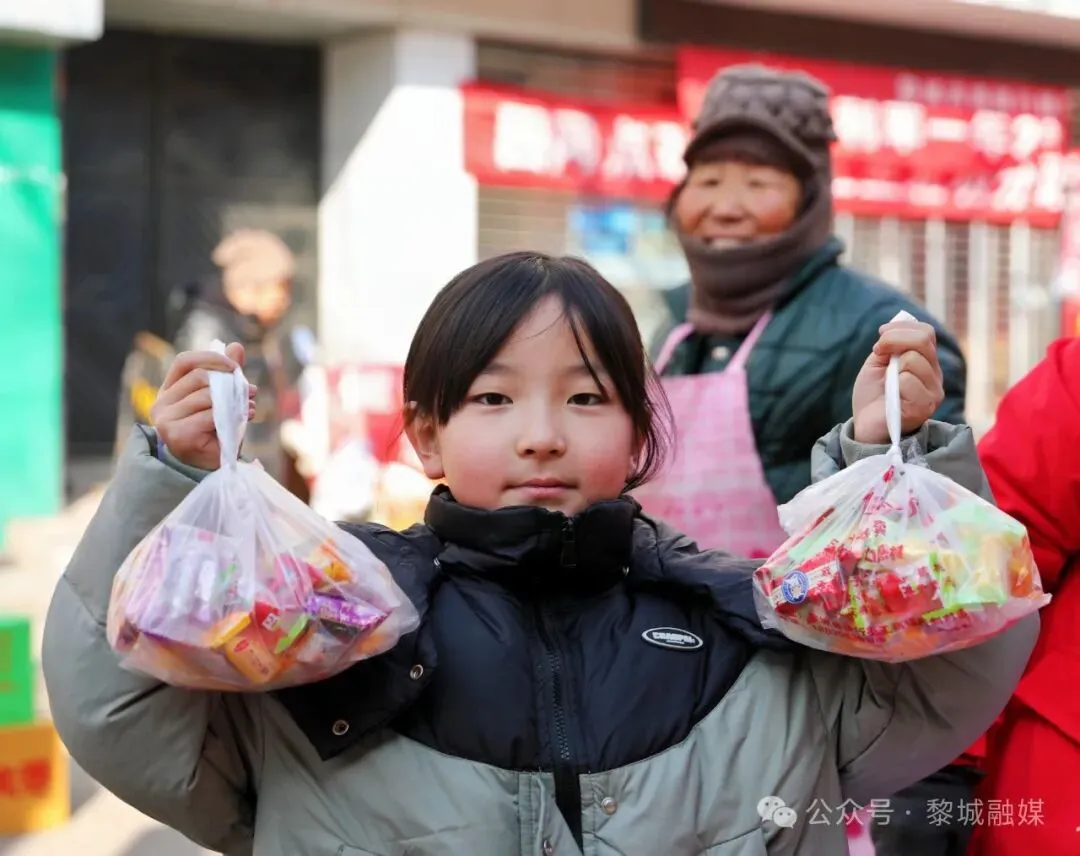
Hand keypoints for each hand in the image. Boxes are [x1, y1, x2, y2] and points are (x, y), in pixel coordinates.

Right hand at [150, 342, 256, 469]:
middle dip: (230, 382)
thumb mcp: (222, 399)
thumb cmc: (215, 432)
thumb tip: (236, 345)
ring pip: (206, 397)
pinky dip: (231, 415)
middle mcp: (161, 403)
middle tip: (251, 391)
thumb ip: (227, 374)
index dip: (209, 358)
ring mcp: (166, 420)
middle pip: (198, 378)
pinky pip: (210, 416)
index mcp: (169, 390)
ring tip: (249, 407)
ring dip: (234, 400)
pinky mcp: (178, 434)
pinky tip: (244, 418)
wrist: (209, 469)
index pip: (184, 362)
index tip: (233, 365)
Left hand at [852, 320, 943, 444]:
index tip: (880, 337)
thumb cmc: (873, 396)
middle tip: (878, 353)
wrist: (865, 425)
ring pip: (914, 360)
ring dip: (892, 369)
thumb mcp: (878, 363)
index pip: (926, 332)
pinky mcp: (925, 407)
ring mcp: (933, 392)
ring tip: (887, 384)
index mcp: (926, 363)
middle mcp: (935, 376)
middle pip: (923, 341)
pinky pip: (909, 381)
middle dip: (893, 340)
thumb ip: (891, 345)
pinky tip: (891, 398)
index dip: (901, 328)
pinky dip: (893, 386)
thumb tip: (899, 325)